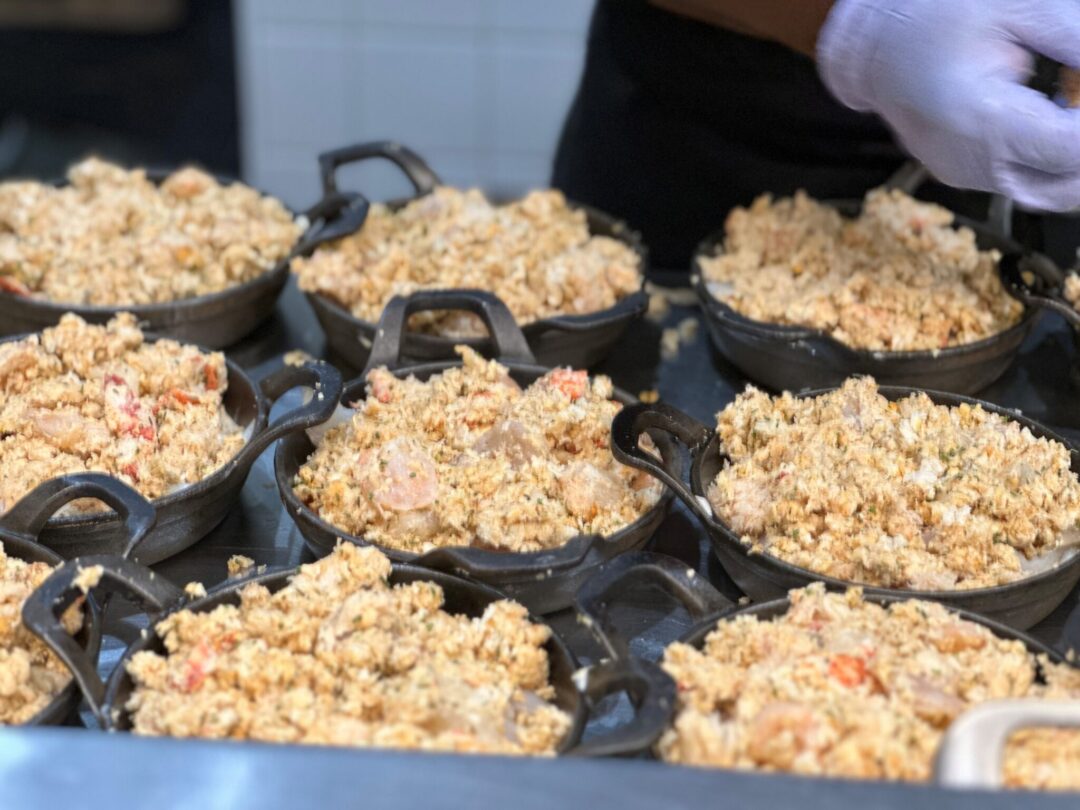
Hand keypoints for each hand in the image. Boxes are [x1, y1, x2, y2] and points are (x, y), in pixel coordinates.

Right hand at [818, 0, 1079, 210]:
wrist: (871, 47)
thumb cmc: (932, 17)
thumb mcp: (1019, 8)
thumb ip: (1074, 39)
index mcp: (982, 119)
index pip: (1070, 148)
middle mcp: (970, 161)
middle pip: (1065, 185)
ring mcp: (964, 174)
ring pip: (1047, 191)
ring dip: (1072, 160)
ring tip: (1072, 111)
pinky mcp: (962, 174)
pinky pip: (1021, 181)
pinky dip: (1049, 159)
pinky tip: (1054, 118)